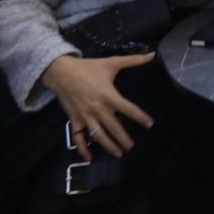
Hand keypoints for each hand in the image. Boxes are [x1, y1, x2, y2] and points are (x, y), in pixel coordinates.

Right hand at [41, 53, 156, 161]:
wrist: (61, 72)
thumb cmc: (88, 67)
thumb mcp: (111, 62)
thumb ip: (133, 60)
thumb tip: (153, 55)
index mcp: (109, 96)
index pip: (128, 109)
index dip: (140, 117)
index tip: (150, 124)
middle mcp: (98, 109)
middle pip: (114, 127)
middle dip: (124, 138)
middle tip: (133, 147)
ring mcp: (85, 116)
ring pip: (98, 135)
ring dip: (108, 145)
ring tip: (119, 153)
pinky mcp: (74, 120)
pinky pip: (78, 137)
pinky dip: (82, 148)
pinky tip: (89, 158)